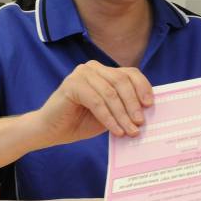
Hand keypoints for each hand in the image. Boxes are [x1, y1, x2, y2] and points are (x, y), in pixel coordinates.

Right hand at [34, 60, 153, 145]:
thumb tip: (147, 110)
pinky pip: (97, 101)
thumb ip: (124, 107)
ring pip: (110, 93)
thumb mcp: (109, 113)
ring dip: (122, 115)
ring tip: (130, 131)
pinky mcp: (72, 85)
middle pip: (122, 82)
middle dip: (133, 104)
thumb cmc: (80, 121)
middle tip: (140, 123)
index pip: (130, 73)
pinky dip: (109, 118)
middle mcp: (93, 68)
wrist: (50, 131)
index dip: (143, 87)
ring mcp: (81, 74)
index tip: (150, 105)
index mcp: (104, 71)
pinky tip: (116, 131)